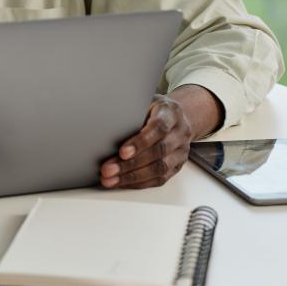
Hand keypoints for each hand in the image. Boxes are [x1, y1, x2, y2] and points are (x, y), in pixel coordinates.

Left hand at [99, 84, 220, 188]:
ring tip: (111, 179)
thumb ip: (131, 112)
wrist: (178, 117)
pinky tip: (122, 182)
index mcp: (171, 113)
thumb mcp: (144, 102)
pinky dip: (139, 183)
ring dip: (132, 177)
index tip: (122, 152)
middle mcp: (179, 133)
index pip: (159, 128)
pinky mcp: (177, 165)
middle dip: (130, 164)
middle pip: (158, 151)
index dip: (141, 141)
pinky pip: (160, 178)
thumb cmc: (154, 109)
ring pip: (159, 168)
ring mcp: (181, 151)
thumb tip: (105, 125)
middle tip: (108, 170)